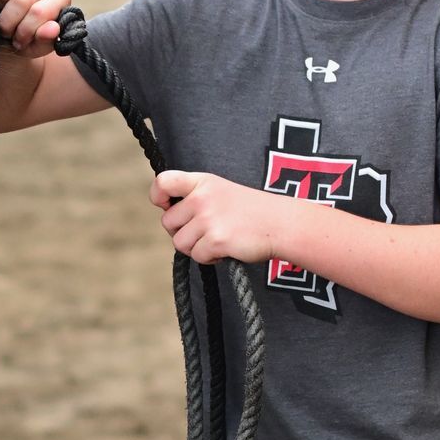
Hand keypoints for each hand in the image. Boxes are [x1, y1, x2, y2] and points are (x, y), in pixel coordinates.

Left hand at [0, 0, 71, 55]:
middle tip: (4, 29)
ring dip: (22, 31)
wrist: (23, 43)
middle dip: (8, 20)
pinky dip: (40, 37)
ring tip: (17, 37)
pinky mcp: (69, 18)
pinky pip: (51, 29)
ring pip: (37, 13)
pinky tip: (31, 40)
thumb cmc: (7, 17)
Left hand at [151, 169, 287, 265]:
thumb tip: (167, 215)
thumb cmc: (251, 211)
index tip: (166, 206)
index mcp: (202, 182)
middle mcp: (202, 198)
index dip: (158, 196)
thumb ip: (195, 198)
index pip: (163, 181)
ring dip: (195, 248)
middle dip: (182, 232)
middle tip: (204, 233)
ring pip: (179, 243)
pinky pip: (197, 256)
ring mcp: (208, 219)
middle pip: (168, 222)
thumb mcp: (221, 191)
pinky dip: (210, 258)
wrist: (282, 224)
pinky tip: (226, 249)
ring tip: (218, 240)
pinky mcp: (216, 240)